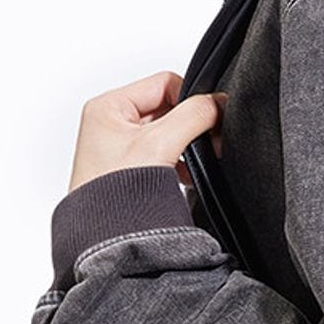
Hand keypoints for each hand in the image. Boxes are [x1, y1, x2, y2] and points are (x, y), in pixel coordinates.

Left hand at [67, 71, 227, 192]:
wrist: (105, 240)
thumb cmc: (112, 196)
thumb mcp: (159, 143)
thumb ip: (194, 115)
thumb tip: (218, 103)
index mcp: (108, 107)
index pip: (164, 83)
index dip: (190, 100)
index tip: (206, 121)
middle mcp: (111, 123)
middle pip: (168, 106)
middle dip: (190, 126)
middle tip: (206, 144)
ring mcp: (120, 147)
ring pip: (169, 131)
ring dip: (186, 145)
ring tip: (191, 165)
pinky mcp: (130, 169)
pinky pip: (165, 153)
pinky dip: (180, 162)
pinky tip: (186, 177)